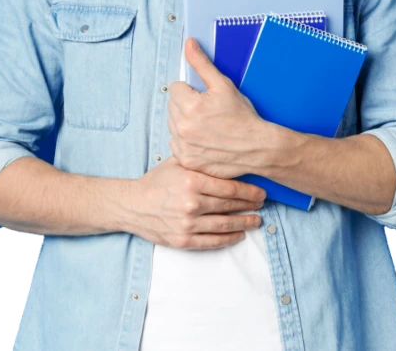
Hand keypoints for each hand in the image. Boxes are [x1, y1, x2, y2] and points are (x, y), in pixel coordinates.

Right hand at [129, 156, 265, 250]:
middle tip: (263, 204)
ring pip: (224, 225)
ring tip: (257, 221)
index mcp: (191, 180)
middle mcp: (191, 202)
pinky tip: (239, 235)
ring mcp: (187, 223)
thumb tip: (228, 155)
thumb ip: (200, 160)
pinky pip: (212, 241)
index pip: (229, 187)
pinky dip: (229, 239)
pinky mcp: (183, 240)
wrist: (132, 205)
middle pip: (230, 205)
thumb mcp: (176, 163)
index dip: (249, 191)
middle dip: (250, 205)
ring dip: (244, 223)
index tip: (261, 191)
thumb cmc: (157, 181)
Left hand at [167, 37, 266, 179]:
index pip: (175, 88)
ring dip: (184, 122)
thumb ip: (202, 63)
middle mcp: (183, 128)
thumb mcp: (223, 85)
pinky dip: (186, 141)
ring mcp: (184, 146)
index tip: (203, 97)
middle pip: (172, 106)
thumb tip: (189, 44)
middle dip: (186, 105)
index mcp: (190, 106)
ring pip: (173, 125)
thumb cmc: (243, 117)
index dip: (190, 90)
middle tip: (207, 111)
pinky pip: (176, 144)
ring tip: (206, 125)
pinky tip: (203, 139)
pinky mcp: (186, 160)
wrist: (257, 148)